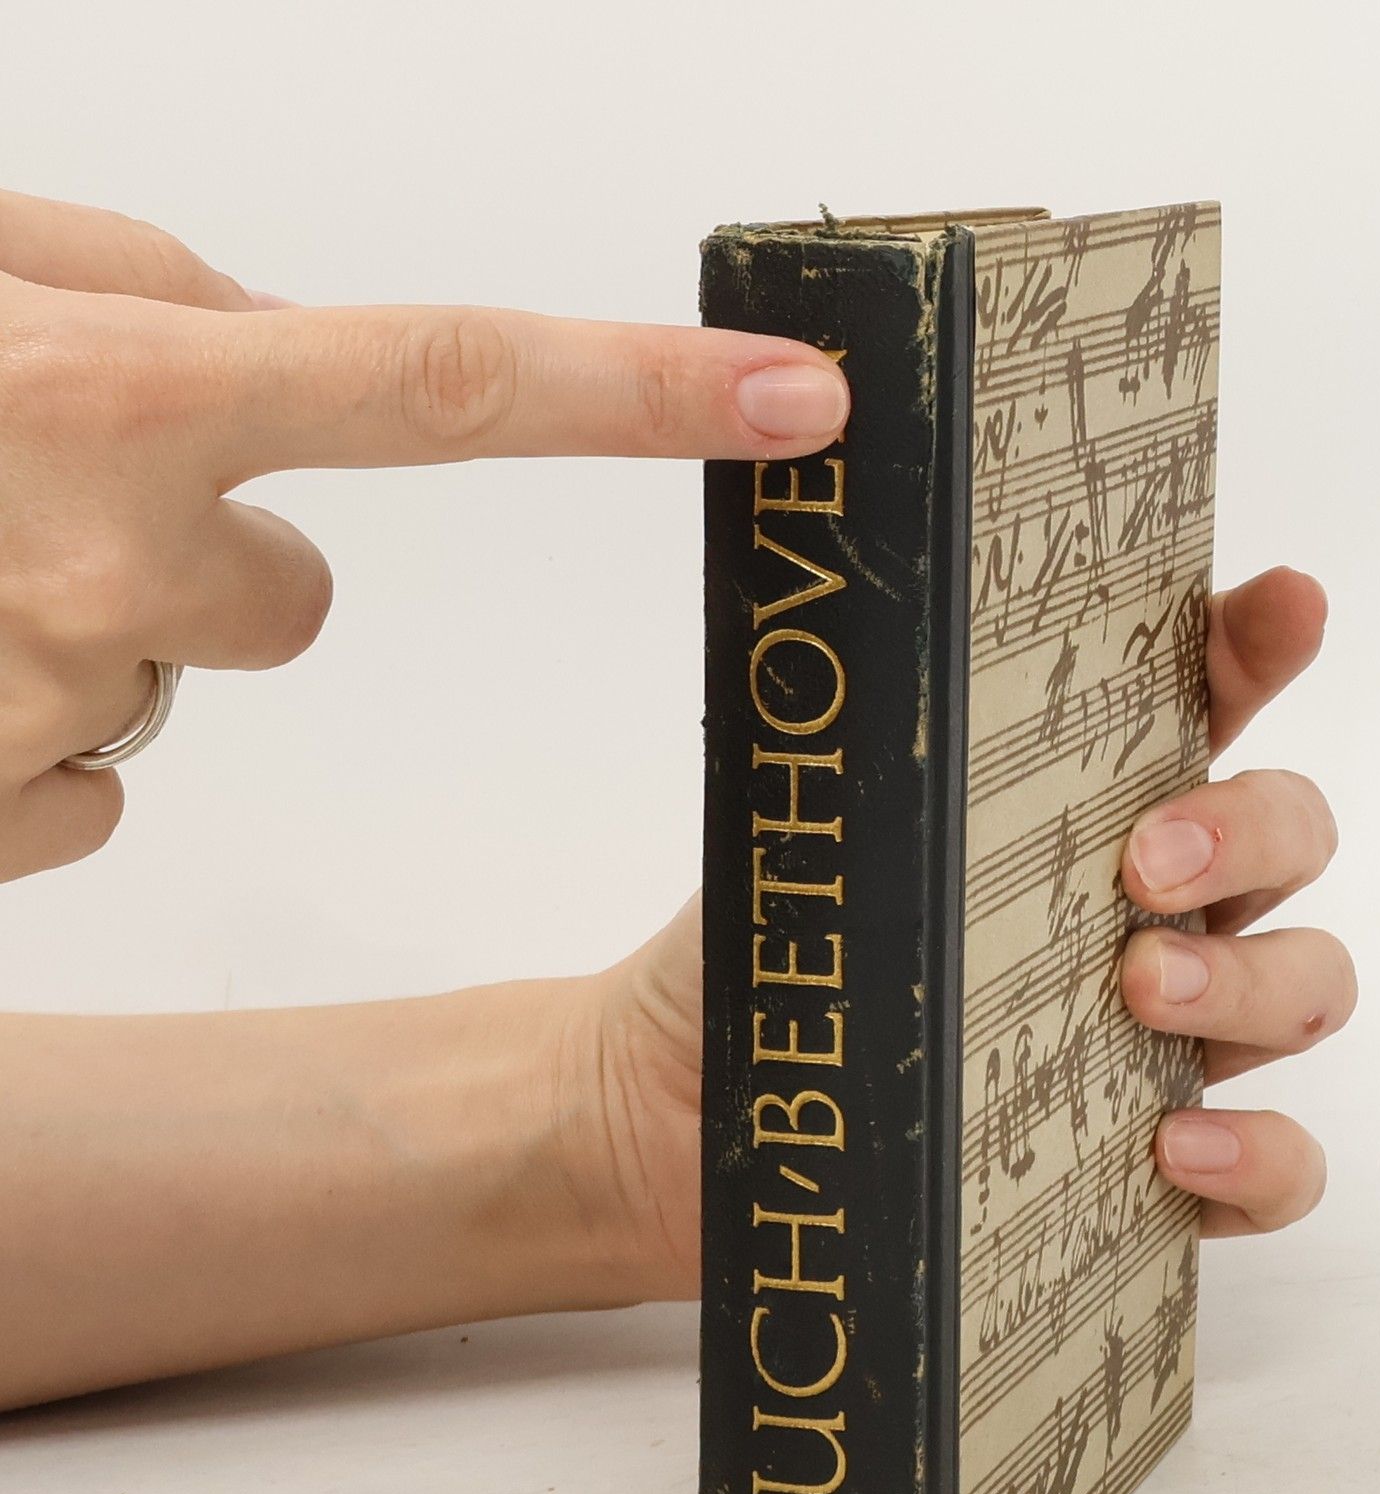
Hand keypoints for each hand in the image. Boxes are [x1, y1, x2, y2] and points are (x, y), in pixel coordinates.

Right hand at [0, 187, 849, 882]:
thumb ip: (138, 294)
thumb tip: (271, 355)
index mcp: (108, 388)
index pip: (453, 380)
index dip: (646, 391)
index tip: (800, 400)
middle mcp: (105, 568)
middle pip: (294, 596)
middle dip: (198, 550)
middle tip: (29, 500)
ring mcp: (44, 709)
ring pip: (170, 678)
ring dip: (74, 625)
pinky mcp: (0, 813)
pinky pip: (80, 773)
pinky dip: (2, 724)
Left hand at [568, 565, 1352, 1298]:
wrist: (677, 1145)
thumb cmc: (753, 988)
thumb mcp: (789, 865)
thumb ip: (858, 780)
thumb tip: (881, 678)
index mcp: (1067, 824)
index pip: (1193, 709)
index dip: (1255, 648)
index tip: (1285, 605)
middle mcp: (1141, 923)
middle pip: (1289, 841)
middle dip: (1251, 830)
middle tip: (1145, 865)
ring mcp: (1159, 1051)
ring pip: (1304, 989)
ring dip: (1251, 981)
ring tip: (1140, 992)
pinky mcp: (1150, 1180)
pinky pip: (1279, 1170)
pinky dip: (1256, 1154)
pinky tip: (1173, 1147)